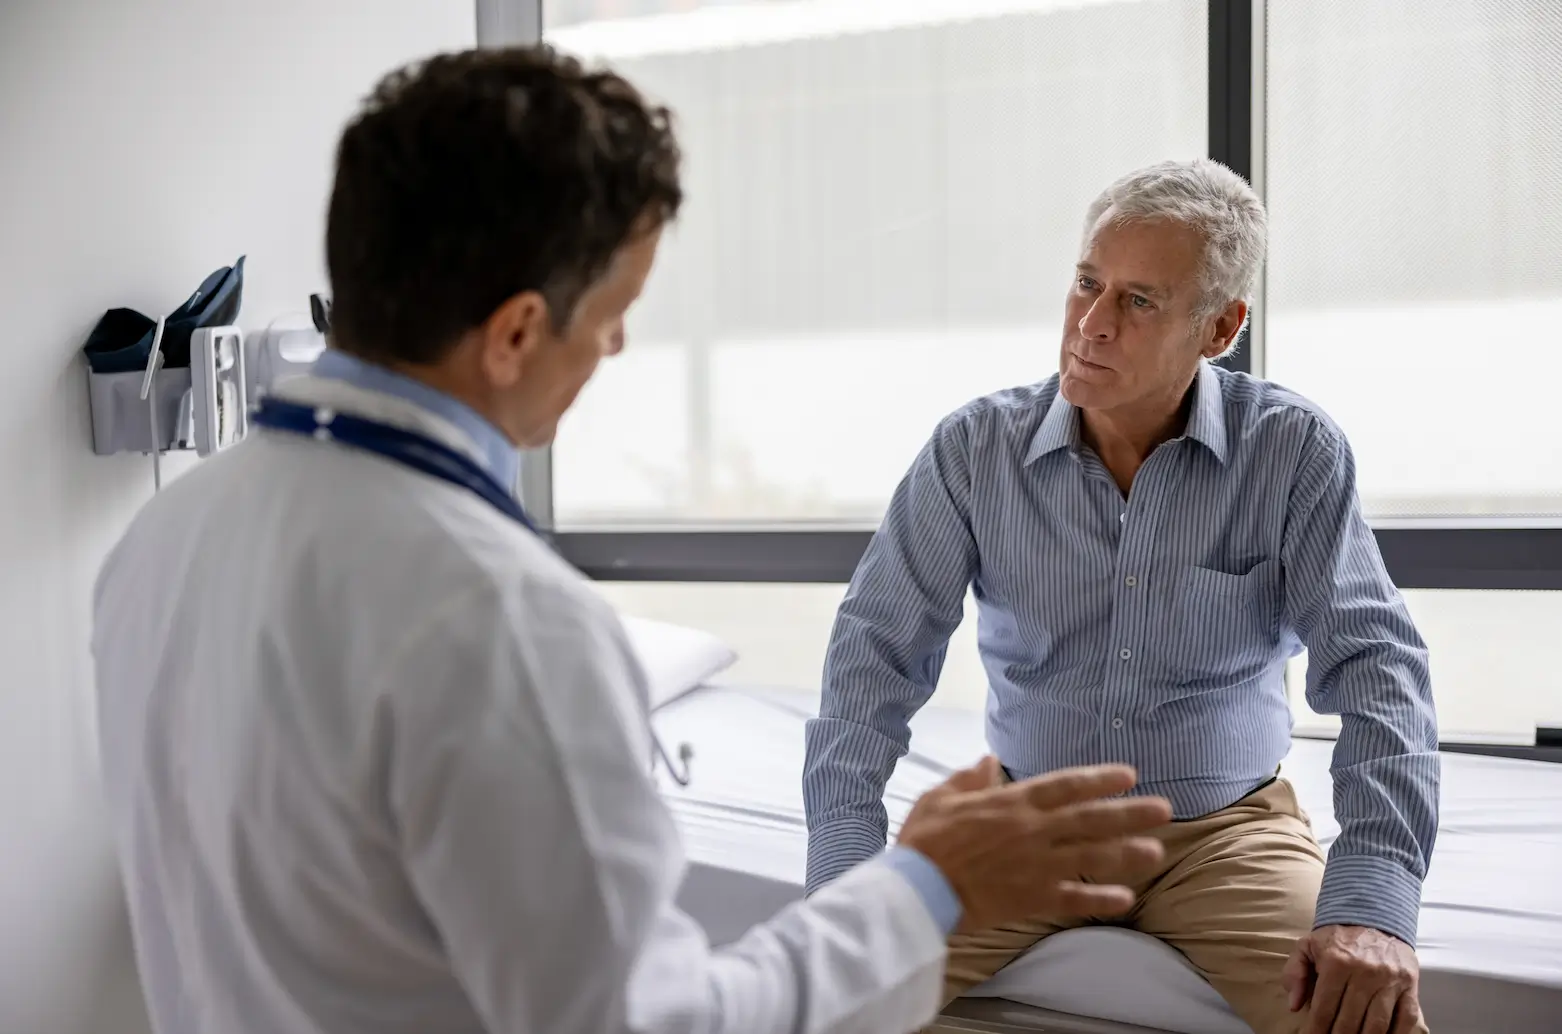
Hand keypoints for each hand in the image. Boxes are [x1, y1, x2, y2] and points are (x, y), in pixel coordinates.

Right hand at [897, 756, 1170, 932]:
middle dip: (1129, 813)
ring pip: (1091, 856)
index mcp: (1012, 802)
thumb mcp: (941, 797)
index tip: (1128, 775)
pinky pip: (1073, 898)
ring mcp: (1036, 865)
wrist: (917, 888)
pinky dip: (1100, 898)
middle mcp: (1033, 830)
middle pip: (1091, 819)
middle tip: (1164, 810)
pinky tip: (1126, 898)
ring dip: (1126, 853)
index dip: (1099, 778)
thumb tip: (988, 761)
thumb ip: (969, 779)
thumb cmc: (924, 840)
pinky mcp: (1031, 898)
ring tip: (1157, 852)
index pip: (1065, 785)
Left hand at [1283, 925, 1422, 1033]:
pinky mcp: (1410, 984)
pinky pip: (1407, 1019)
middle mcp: (1365, 973)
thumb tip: (1294, 1004)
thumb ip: (1294, 972)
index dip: (1316, 1029)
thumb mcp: (1307, 945)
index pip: (1324, 1007)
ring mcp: (1390, 980)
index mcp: (1337, 963)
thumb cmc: (1338, 936)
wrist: (1374, 915)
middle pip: (1350, 1020)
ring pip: (1377, 1024)